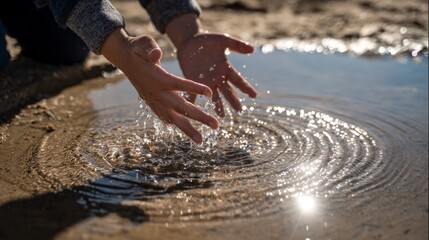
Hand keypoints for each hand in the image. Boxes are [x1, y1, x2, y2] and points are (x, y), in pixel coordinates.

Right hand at [101, 28, 218, 143]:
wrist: (123, 57)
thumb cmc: (138, 48)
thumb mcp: (144, 43)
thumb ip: (150, 49)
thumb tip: (157, 54)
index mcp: (158, 79)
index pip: (179, 84)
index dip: (194, 88)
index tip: (210, 93)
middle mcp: (157, 93)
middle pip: (181, 108)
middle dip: (199, 117)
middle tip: (216, 126)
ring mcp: (153, 99)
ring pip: (172, 118)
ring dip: (187, 129)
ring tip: (200, 141)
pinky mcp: (150, 101)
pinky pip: (163, 115)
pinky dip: (172, 122)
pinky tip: (181, 128)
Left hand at [177, 33, 256, 116]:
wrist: (189, 41)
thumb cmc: (208, 40)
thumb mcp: (223, 40)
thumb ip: (237, 45)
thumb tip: (253, 49)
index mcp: (225, 68)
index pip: (238, 80)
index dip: (246, 88)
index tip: (254, 96)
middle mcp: (217, 77)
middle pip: (227, 91)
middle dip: (233, 100)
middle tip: (239, 111)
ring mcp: (205, 80)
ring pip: (213, 95)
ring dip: (217, 105)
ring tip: (222, 116)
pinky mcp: (193, 81)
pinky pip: (194, 93)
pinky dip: (194, 100)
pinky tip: (195, 109)